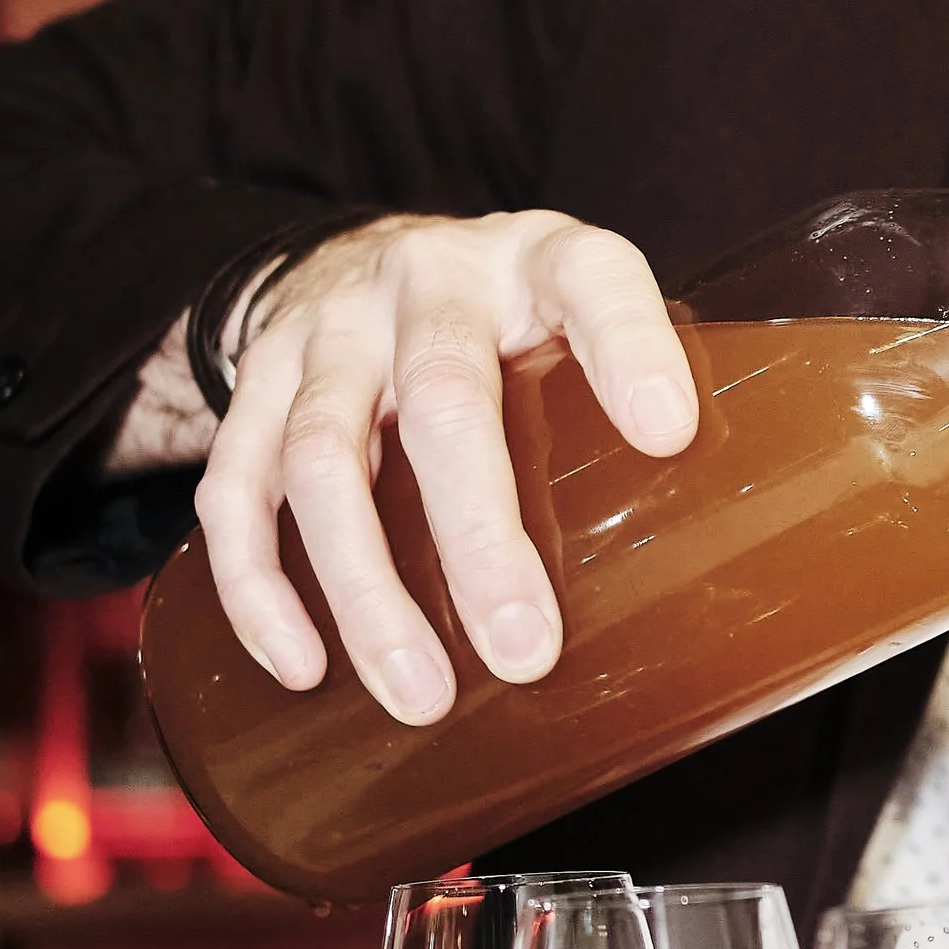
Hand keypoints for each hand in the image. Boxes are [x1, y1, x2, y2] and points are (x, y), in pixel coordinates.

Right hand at [188, 211, 696, 722]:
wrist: (360, 255)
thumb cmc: (508, 314)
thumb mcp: (583, 314)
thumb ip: (632, 395)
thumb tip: (711, 550)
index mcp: (535, 258)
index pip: (593, 280)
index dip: (630, 350)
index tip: (670, 434)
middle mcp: (427, 281)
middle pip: (443, 400)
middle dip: (479, 537)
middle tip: (525, 650)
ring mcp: (329, 331)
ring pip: (325, 457)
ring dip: (368, 590)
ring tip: (420, 692)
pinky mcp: (252, 382)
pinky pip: (238, 489)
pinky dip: (260, 585)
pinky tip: (301, 663)